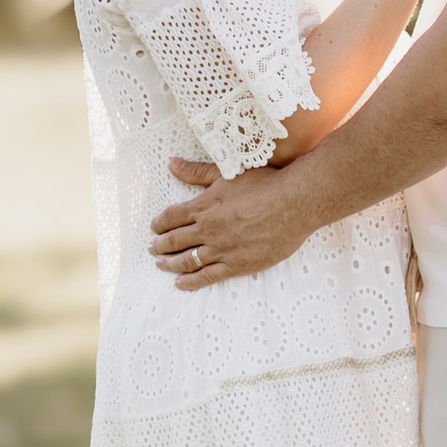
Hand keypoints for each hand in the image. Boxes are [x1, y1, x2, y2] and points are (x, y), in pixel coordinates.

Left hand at [152, 156, 306, 286]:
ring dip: (170, 264)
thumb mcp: (227, 172)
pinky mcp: (237, 265)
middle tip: (152, 248)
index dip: (159, 223)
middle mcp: (207, 229)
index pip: (171, 217)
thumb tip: (171, 163)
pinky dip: (191, 281)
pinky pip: (207, 276)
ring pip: (187, 260)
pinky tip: (180, 284)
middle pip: (175, 240)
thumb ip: (197, 172)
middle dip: (160, 245)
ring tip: (160, 264)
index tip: (155, 227)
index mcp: (203, 206)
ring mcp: (221, 249)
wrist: (293, 203)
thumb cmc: (264, 184)